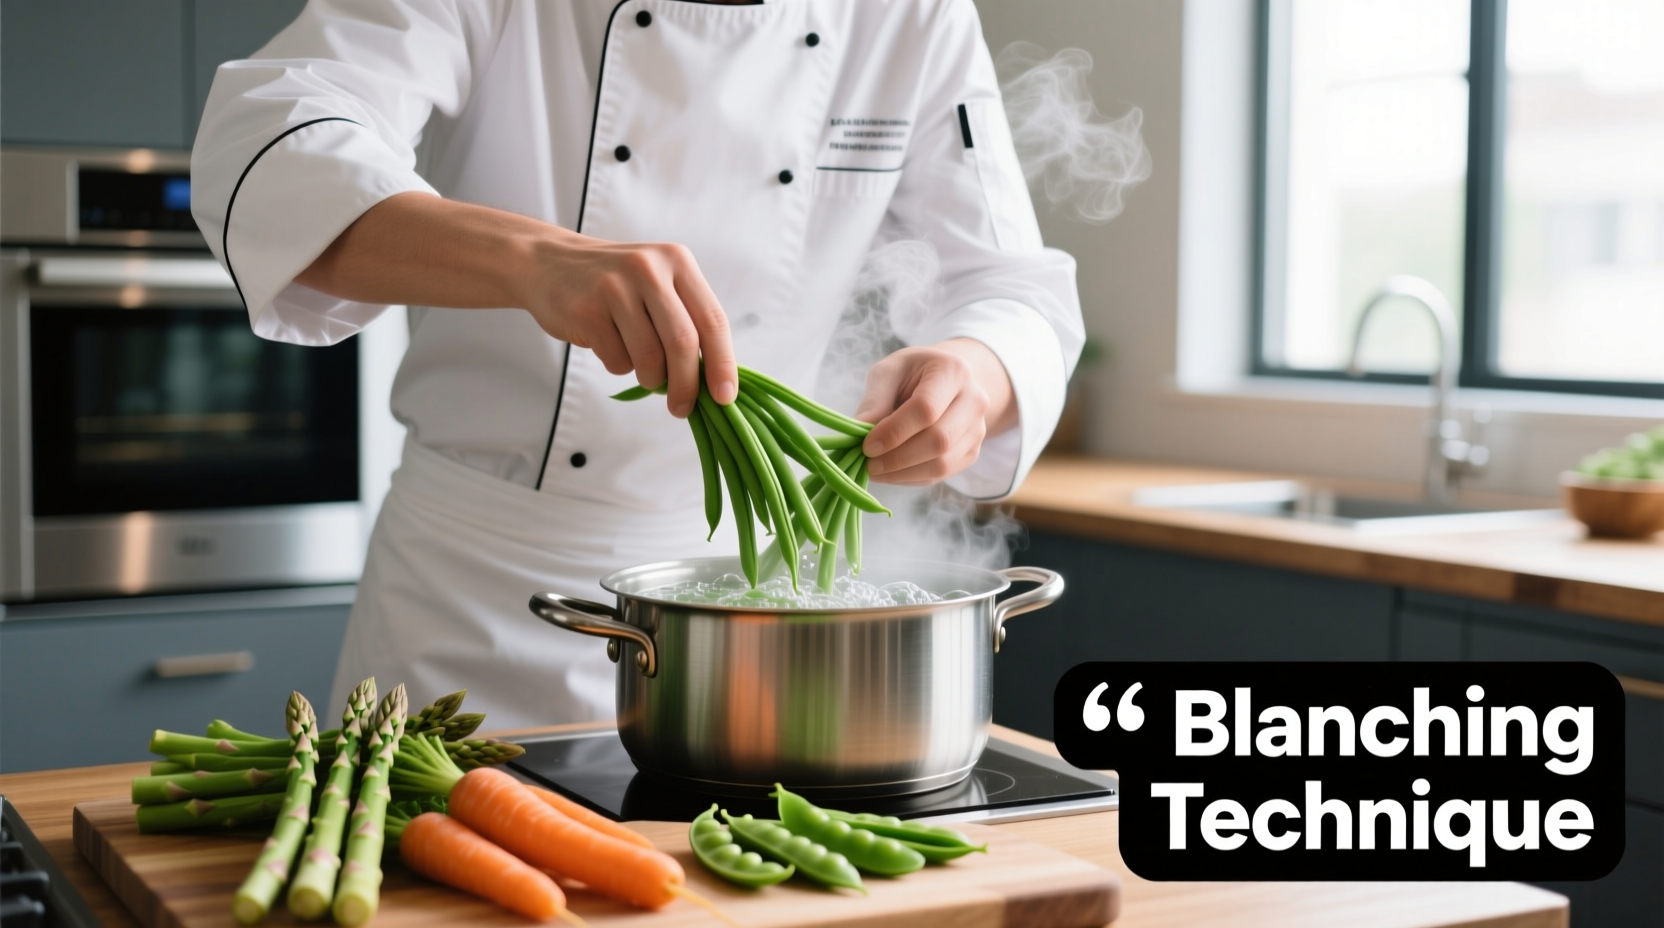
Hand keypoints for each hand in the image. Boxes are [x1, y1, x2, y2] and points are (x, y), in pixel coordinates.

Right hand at [517, 231, 736, 416]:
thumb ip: (686, 320)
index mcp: (677, 262)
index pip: (712, 320)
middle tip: (683, 408)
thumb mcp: (657, 284)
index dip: (723, 364)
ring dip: (650, 379)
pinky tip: (609, 345)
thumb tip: (713, 380)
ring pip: (649, 358)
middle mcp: (649, 269)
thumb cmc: (614, 283)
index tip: (725, 397)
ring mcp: (615, 287)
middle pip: (683, 343)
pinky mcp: (587, 310)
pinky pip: (616, 361)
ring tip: (642, 370)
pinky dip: (618, 366)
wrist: (548, 263)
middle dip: (687, 385)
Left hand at [855, 339, 1015, 484]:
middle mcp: (974, 400)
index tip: (867, 445)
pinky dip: (912, 478)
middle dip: (898, 457)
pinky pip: (942, 474)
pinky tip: (891, 472)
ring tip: (876, 469)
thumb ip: (875, 400)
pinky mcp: (972, 452)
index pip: (927, 409)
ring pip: (942, 463)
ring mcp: (978, 429)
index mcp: (953, 371)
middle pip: (939, 440)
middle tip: (868, 463)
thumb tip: (858, 433)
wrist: (945, 380)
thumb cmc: (912, 373)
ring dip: (903, 473)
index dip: (894, 431)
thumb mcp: (888, 372)